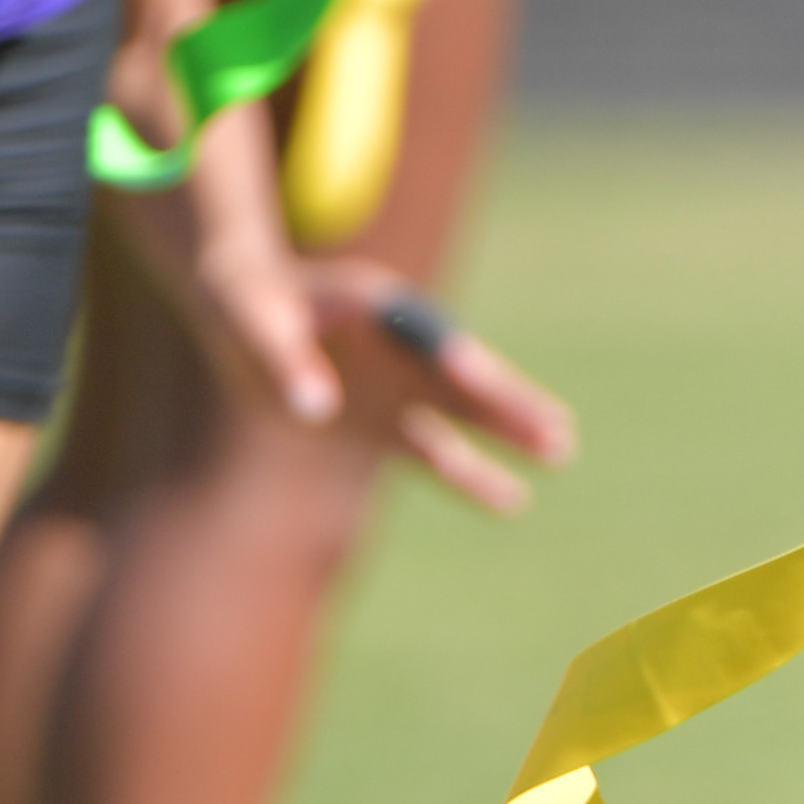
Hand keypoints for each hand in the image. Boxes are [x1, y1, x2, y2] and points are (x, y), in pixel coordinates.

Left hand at [179, 241, 579, 513]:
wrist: (242, 308)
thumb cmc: (247, 304)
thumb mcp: (252, 322)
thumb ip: (284, 362)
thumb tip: (315, 411)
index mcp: (376, 305)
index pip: (419, 334)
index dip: (445, 354)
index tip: (472, 375)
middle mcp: (401, 347)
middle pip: (462, 378)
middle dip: (506, 402)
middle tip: (556, 429)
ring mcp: (396, 386)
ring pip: (461, 414)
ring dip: (506, 432)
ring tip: (560, 451)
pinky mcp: (381, 422)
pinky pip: (430, 450)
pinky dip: (468, 474)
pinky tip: (511, 499)